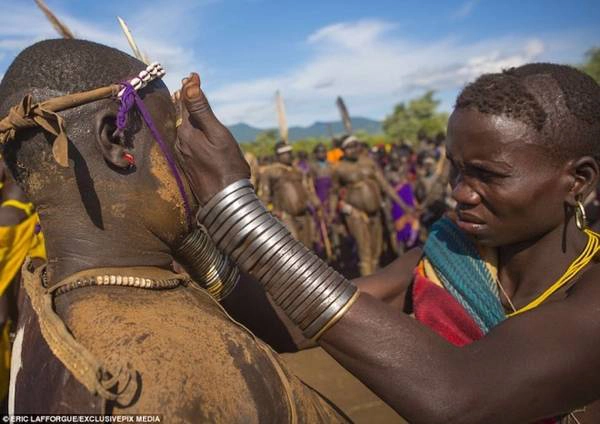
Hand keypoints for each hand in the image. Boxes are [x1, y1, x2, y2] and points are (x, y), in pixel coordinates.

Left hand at [176, 73, 250, 204]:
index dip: (189, 88)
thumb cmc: (227, 166)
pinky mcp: (188, 165)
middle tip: (189, 84)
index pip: (185, 103)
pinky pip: (187, 141)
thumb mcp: (218, 134)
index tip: (193, 75)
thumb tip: (190, 85)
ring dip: (187, 115)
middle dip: (186, 99)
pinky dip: (190, 130)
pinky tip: (194, 130)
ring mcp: (183, 155)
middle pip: (182, 116)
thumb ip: (202, 110)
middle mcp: (180, 143)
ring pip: (184, 129)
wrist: (226, 200)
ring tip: (189, 102)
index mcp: (187, 132)